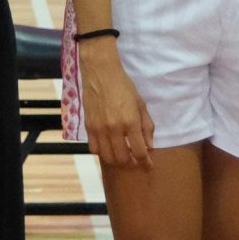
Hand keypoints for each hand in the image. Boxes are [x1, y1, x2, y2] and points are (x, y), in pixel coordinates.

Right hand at [78, 37, 153, 169]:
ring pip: (108, 157)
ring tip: (122, 156)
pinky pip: (94, 149)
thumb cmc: (124, 86)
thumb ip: (146, 126)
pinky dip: (102, 152)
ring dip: (117, 160)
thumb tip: (149, 145)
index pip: (139, 152)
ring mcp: (100, 129)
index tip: (148, 166)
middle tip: (135, 160)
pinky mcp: (89, 127)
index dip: (145, 163)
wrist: (101, 73)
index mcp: (131, 122)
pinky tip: (108, 147)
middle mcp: (114, 128)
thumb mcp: (140, 104)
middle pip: (123, 159)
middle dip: (131, 163)